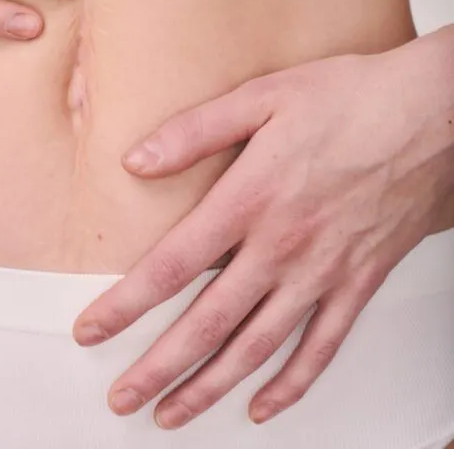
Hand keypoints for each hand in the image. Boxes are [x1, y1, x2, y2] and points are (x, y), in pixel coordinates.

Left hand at [73, 31, 453, 428]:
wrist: (431, 113)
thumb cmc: (350, 96)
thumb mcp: (264, 94)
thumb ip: (196, 130)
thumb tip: (136, 160)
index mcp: (251, 198)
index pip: (172, 266)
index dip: (126, 304)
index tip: (90, 331)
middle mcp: (283, 247)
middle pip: (208, 323)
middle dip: (158, 366)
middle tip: (121, 397)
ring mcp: (324, 272)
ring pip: (258, 348)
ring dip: (210, 387)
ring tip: (171, 415)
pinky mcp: (361, 283)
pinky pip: (323, 348)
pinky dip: (291, 385)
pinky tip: (263, 405)